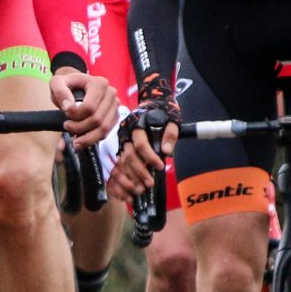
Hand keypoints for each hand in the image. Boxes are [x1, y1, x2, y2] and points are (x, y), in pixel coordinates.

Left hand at [50, 66, 118, 146]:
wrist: (76, 86)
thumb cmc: (68, 84)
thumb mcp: (57, 82)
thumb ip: (59, 91)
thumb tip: (68, 106)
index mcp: (99, 83)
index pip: (90, 107)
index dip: (76, 115)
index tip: (66, 113)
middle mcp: (110, 93)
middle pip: (97, 120)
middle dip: (79, 127)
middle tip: (67, 126)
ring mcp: (114, 105)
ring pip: (104, 129)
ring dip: (87, 138)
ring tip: (74, 141)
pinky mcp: (114, 116)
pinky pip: (106, 133)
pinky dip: (93, 139)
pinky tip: (82, 139)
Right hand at [104, 77, 176, 199]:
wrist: (153, 102)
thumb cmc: (163, 111)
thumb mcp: (172, 118)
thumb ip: (170, 133)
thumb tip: (166, 152)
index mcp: (136, 125)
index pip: (140, 144)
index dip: (150, 157)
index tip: (160, 167)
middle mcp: (125, 133)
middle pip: (129, 156)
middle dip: (139, 171)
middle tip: (149, 184)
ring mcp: (120, 141)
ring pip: (121, 162)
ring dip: (130, 177)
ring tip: (140, 189)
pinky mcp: (120, 147)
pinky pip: (118, 164)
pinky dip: (123, 177)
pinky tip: (129, 188)